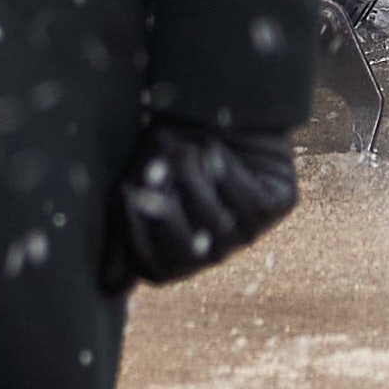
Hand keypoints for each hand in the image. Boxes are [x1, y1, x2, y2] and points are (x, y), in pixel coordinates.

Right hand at [105, 117, 299, 287]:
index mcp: (180, 252)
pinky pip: (248, 203)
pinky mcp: (278, 205)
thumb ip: (124, 227)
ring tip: (187, 147)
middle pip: (188, 254)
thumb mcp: (137, 179)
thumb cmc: (171, 145)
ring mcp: (249, 230)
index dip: (139, 234)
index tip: (124, 192)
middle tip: (153, 167)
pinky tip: (217, 153)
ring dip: (196, 180)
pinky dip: (228, 174)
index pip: (156, 268)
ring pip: (218, 224)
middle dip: (168, 208)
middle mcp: (215, 250)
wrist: (214, 102)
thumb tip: (110, 286)